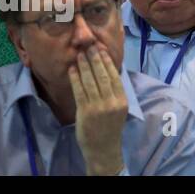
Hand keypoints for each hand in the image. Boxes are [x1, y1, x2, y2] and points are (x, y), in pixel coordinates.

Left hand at [70, 45, 126, 175]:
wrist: (103, 148)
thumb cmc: (110, 126)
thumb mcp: (118, 109)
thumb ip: (114, 92)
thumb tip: (107, 71)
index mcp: (122, 100)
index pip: (114, 76)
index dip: (107, 61)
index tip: (102, 49)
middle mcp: (111, 102)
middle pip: (103, 76)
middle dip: (95, 59)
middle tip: (90, 45)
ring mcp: (98, 107)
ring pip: (90, 81)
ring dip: (84, 66)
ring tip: (79, 54)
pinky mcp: (85, 111)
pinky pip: (79, 92)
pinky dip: (75, 79)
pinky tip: (72, 70)